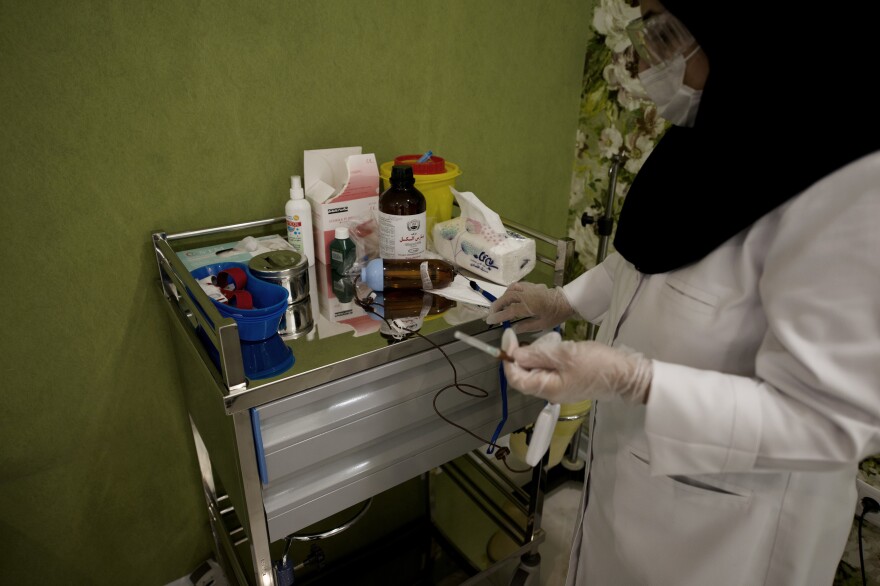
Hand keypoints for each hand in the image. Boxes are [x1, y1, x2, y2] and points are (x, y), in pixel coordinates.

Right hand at [486, 282, 574, 332]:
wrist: (567, 301)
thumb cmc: (556, 315)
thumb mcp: (542, 325)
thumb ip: (526, 326)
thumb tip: (513, 329)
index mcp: (531, 306)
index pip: (510, 311)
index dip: (499, 316)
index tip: (490, 320)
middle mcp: (527, 295)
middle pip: (507, 297)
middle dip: (497, 305)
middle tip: (491, 314)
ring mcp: (529, 288)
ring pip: (510, 289)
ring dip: (502, 297)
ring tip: (499, 306)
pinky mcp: (531, 285)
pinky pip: (516, 286)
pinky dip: (510, 291)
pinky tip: (509, 297)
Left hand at [501, 331, 652, 404]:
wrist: (626, 374)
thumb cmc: (597, 363)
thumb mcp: (565, 354)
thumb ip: (538, 355)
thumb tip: (515, 355)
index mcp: (547, 389)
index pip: (516, 378)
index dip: (508, 359)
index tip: (508, 337)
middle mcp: (550, 392)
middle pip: (526, 374)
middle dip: (525, 355)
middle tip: (535, 338)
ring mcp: (560, 388)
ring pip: (538, 371)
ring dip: (539, 354)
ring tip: (552, 341)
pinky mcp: (568, 382)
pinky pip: (550, 370)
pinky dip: (549, 357)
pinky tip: (560, 347)